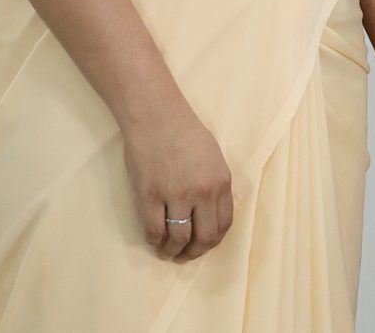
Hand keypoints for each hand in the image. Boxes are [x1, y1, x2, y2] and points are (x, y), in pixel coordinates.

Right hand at [121, 101, 233, 261]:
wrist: (158, 118)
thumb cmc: (186, 133)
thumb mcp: (214, 158)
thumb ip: (214, 185)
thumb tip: (210, 212)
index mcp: (221, 182)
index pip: (224, 224)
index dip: (214, 241)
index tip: (204, 245)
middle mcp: (202, 192)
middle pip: (204, 237)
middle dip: (195, 252)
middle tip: (185, 256)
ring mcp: (176, 195)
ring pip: (178, 238)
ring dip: (173, 251)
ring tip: (167, 252)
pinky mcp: (150, 196)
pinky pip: (154, 230)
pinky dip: (154, 241)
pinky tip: (154, 241)